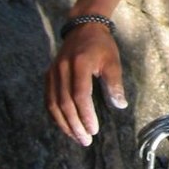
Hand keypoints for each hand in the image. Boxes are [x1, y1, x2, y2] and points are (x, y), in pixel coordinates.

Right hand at [45, 24, 127, 145]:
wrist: (83, 27)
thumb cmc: (101, 46)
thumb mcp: (112, 61)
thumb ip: (115, 83)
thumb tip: (120, 105)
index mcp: (80, 64)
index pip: (80, 95)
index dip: (86, 114)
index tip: (94, 130)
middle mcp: (62, 69)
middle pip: (65, 103)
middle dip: (75, 125)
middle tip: (86, 140)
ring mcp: (53, 72)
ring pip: (53, 104)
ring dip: (64, 124)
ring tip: (76, 137)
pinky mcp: (48, 75)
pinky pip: (48, 100)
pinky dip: (55, 115)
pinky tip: (65, 126)